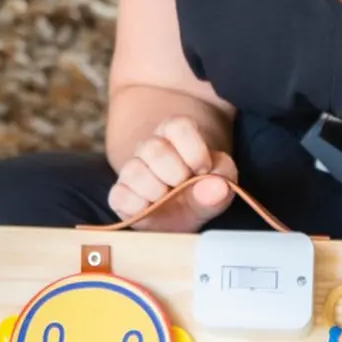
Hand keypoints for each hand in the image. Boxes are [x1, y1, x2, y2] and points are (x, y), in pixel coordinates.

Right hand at [108, 115, 236, 232]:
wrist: (182, 216)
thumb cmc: (201, 191)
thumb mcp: (221, 183)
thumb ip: (222, 181)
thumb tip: (217, 187)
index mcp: (175, 135)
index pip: (177, 126)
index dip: (193, 150)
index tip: (203, 170)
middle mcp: (149, 148)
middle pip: (154, 148)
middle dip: (175, 173)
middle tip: (183, 186)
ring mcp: (131, 170)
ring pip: (134, 171)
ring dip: (156, 191)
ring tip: (166, 199)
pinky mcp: (119, 195)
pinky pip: (119, 196)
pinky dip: (138, 206)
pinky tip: (150, 210)